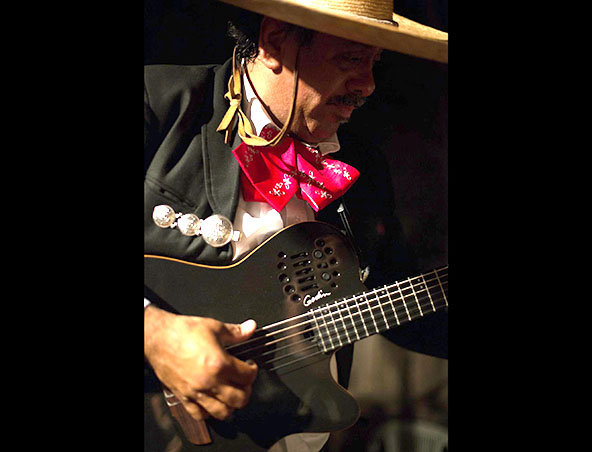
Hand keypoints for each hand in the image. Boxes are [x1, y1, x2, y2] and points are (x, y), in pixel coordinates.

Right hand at [144, 305, 257, 420]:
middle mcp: (209, 382)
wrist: (159, 338)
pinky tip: (213, 403)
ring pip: (222, 412)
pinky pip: (200, 415)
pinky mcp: (184, 397)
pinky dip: (210, 413)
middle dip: (247, 391)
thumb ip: (236, 332)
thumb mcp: (214, 327)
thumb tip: (250, 328)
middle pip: (239, 399)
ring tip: (231, 394)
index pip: (248, 376)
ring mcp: (196, 392)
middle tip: (244, 382)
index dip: (253, 370)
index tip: (250, 366)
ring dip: (231, 405)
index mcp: (219, 364)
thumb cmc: (182, 332)